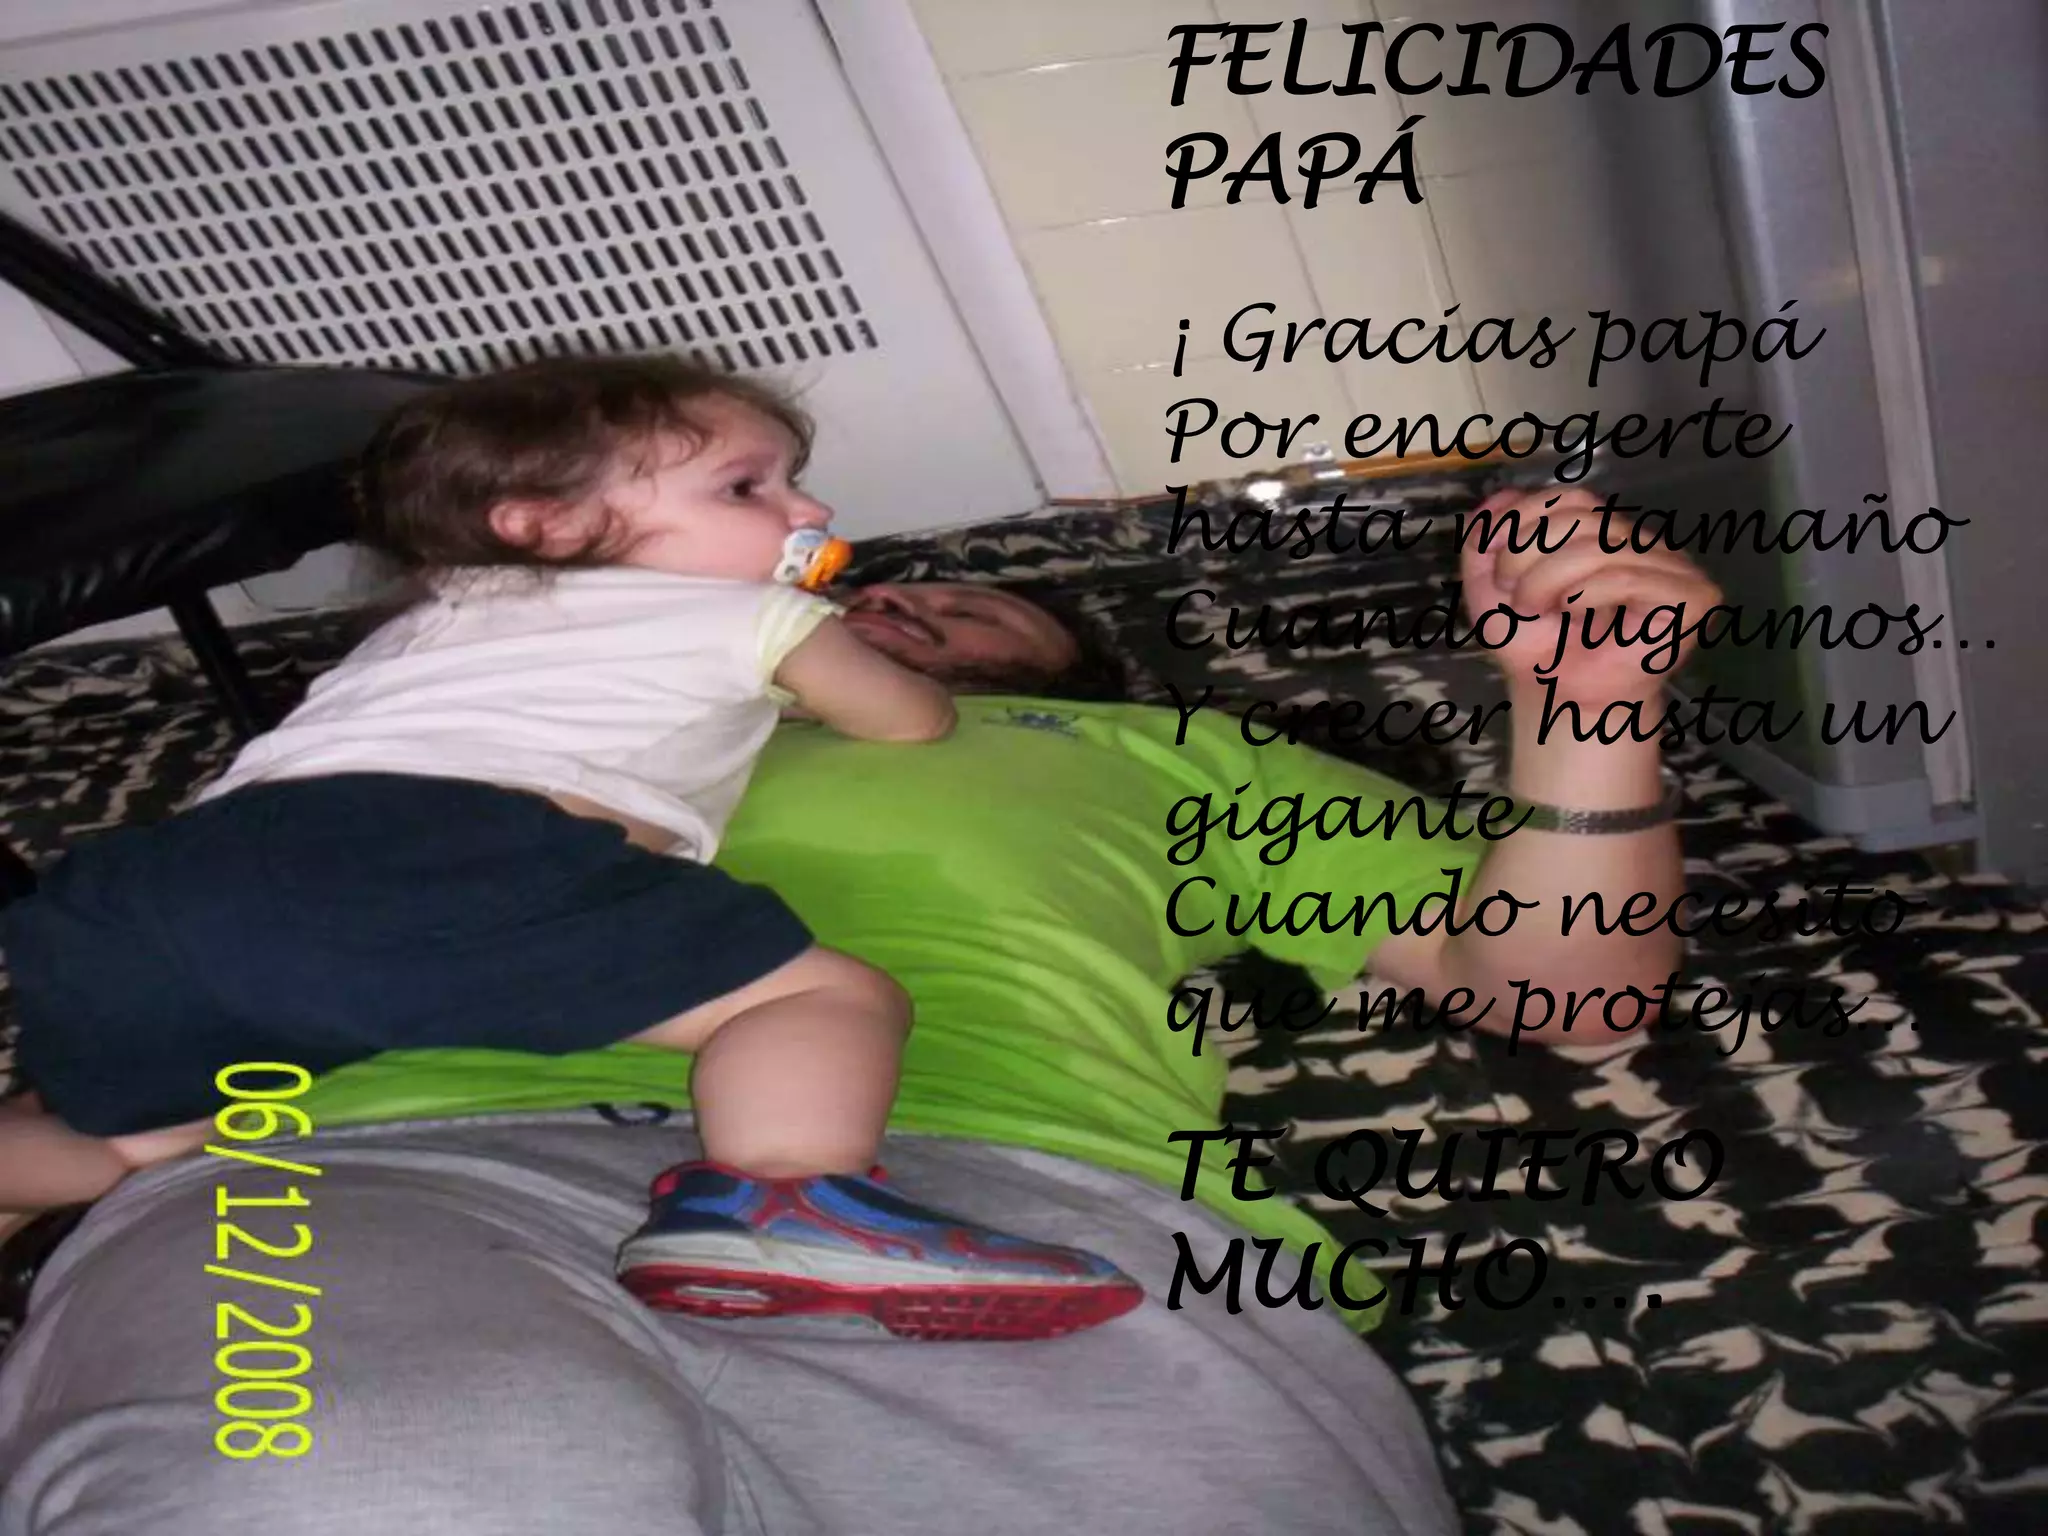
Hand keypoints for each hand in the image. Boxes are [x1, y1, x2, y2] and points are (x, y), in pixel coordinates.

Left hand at [1461, 486, 1721, 708]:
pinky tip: (1579, 616)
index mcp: (1602, 531)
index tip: (1500, 570)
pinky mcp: (1691, 597)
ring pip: (1601, 546)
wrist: (1559, 699)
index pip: (1569, 497)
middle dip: (1529, 555)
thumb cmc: (1536, 646)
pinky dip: (1589, 595)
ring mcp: (1671, 567)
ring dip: (1550, 580)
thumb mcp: (1488, 589)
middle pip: (1582, 516)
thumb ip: (1483, 540)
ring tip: (1541, 612)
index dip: (1524, 523)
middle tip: (1518, 598)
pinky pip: (1628, 577)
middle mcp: (1640, 542)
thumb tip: (1500, 496)